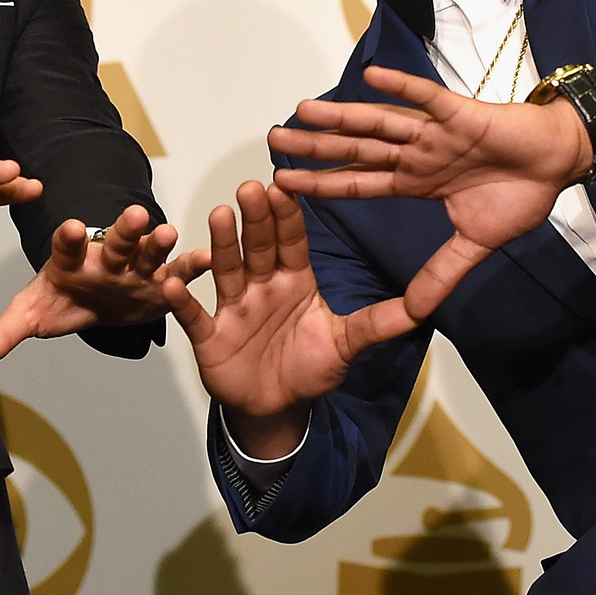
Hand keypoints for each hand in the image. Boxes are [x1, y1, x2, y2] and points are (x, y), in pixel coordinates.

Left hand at [0, 205, 201, 366]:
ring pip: (148, 251)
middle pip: (115, 242)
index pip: (68, 247)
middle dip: (124, 230)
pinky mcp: (160, 281)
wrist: (97, 300)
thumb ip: (2, 334)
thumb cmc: (64, 301)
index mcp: (70, 262)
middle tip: (134, 215)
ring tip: (169, 233)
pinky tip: (205, 259)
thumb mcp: (31, 316)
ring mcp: (134, 268)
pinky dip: (192, 266)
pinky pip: (178, 273)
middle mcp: (105, 259)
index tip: (72, 228)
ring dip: (158, 242)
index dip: (70, 238)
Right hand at [161, 182, 463, 458]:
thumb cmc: (309, 368)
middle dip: (255, 218)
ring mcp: (234, 307)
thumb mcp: (346, 344)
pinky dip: (182, 301)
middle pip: (258, 246)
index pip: (292, 242)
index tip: (286, 187)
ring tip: (218, 214)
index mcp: (295, 281)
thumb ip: (378, 323)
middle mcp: (262, 286)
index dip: (288, 217)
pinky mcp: (211, 335)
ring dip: (221, 244)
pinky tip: (172, 283)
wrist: (277, 407)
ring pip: (226, 269)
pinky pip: (194, 315)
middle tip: (251, 187)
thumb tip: (423, 308)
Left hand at [267, 65, 595, 308]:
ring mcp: (436, 133)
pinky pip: (426, 99)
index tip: (283, 180)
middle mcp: (418, 153)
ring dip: (343, 117)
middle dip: (316, 147)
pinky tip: (370, 76)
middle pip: (356, 150)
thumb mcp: (474, 243)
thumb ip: (442, 272)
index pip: (359, 182)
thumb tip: (417, 312)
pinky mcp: (461, 115)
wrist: (558, 163)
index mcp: (417, 181)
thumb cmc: (520, 194)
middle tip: (273, 139)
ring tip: (303, 110)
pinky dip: (400, 87)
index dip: (322, 182)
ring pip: (380, 123)